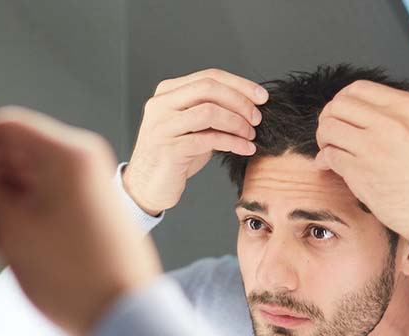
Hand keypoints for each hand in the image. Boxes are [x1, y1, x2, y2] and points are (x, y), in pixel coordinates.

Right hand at [0, 107, 162, 335]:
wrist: (123, 319)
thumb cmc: (72, 277)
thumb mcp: (12, 232)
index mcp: (67, 154)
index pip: (4, 127)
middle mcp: (81, 162)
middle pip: (16, 149)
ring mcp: (86, 188)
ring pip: (27, 174)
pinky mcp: (86, 213)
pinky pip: (42, 195)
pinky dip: (14, 205)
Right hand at [124, 69, 267, 215]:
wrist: (147, 185)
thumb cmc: (174, 155)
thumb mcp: (191, 125)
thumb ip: (210, 108)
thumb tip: (250, 102)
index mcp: (167, 92)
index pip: (209, 77)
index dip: (240, 84)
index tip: (262, 97)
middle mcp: (161, 105)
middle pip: (209, 88)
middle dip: (240, 101)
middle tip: (257, 117)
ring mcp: (162, 126)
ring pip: (209, 111)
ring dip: (237, 123)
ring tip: (250, 134)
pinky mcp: (169, 149)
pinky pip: (209, 139)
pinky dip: (233, 142)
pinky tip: (244, 148)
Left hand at [313, 80, 408, 240]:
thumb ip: (395, 114)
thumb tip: (357, 110)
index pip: (359, 88)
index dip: (343, 100)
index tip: (342, 115)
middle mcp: (392, 121)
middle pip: (338, 105)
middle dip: (329, 118)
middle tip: (332, 134)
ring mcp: (374, 145)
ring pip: (328, 128)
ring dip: (324, 139)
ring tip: (331, 149)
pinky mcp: (361, 170)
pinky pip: (329, 155)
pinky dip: (324, 160)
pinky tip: (329, 165)